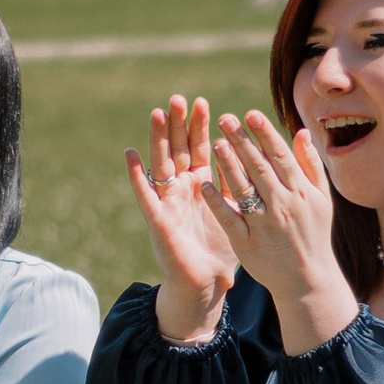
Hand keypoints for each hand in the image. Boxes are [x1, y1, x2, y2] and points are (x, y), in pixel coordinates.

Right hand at [125, 95, 241, 343]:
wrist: (205, 284)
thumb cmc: (220, 250)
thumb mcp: (234, 211)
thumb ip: (237, 184)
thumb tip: (253, 155)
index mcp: (202, 185)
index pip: (200, 149)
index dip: (199, 127)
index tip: (202, 102)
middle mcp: (182, 189)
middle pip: (179, 150)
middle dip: (178, 125)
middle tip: (178, 99)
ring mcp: (168, 202)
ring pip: (161, 164)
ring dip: (158, 139)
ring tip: (156, 113)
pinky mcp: (158, 220)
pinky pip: (145, 194)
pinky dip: (137, 175)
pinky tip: (130, 154)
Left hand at [204, 110, 354, 342]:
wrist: (307, 279)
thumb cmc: (314, 233)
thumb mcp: (321, 199)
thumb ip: (310, 165)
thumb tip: (301, 132)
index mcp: (301, 192)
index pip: (280, 156)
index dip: (264, 133)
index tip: (250, 114)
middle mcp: (284, 205)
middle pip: (259, 167)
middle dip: (241, 141)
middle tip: (224, 119)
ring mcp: (265, 225)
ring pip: (244, 189)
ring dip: (228, 165)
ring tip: (215, 143)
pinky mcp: (247, 243)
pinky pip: (230, 218)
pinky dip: (217, 202)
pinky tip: (204, 185)